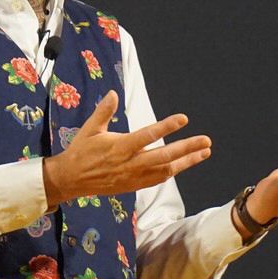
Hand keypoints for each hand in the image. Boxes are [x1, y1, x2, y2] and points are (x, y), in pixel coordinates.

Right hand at [42, 90, 211, 206]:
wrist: (71, 179)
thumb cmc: (81, 150)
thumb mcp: (90, 128)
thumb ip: (103, 111)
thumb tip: (112, 93)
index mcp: (120, 146)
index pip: (148, 135)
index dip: (167, 127)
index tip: (184, 119)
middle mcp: (130, 163)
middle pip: (165, 156)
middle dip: (187, 148)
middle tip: (206, 141)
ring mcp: (133, 176)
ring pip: (166, 170)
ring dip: (187, 161)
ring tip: (204, 152)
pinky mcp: (133, 185)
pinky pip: (158, 179)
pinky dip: (173, 171)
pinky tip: (184, 164)